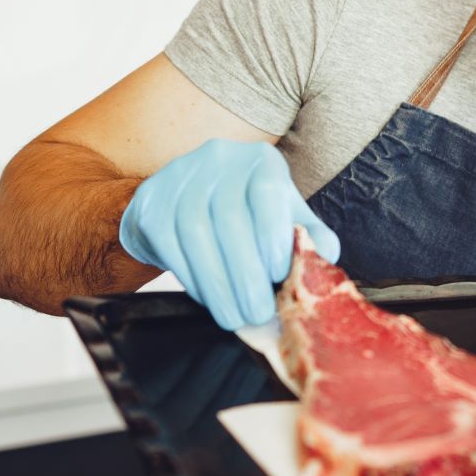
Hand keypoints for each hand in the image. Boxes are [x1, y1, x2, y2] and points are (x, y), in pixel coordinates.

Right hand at [119, 138, 340, 329]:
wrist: (184, 207)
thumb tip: (324, 259)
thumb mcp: (284, 219)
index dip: (273, 234)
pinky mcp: (151, 201)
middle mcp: (220, 159)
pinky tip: (207, 297)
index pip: (267, 191)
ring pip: (195, 232)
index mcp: (261, 160)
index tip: (280, 275)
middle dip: (245, 274)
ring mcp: (180, 177)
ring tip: (234, 316)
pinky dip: (190, 277)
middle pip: (229, 218)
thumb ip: (310, 237)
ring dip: (217, 282)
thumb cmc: (247, 217)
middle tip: (258, 313)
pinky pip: (169, 243)